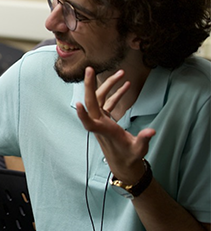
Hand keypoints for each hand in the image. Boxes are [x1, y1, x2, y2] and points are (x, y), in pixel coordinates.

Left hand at [76, 67, 155, 181]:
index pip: (90, 123)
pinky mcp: (106, 118)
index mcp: (105, 131)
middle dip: (90, 86)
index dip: (83, 114)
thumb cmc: (129, 157)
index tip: (78, 103)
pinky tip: (126, 85)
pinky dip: (116, 93)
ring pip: (100, 99)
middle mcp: (100, 123)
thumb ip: (143, 140)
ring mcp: (102, 119)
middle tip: (90, 69)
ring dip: (109, 86)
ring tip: (122, 73)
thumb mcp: (139, 150)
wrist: (123, 162)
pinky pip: (108, 102)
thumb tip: (151, 132)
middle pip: (92, 102)